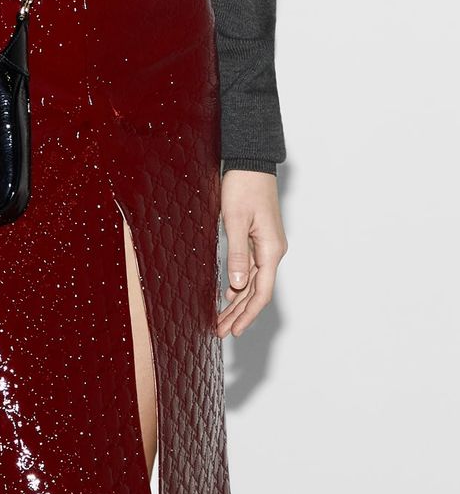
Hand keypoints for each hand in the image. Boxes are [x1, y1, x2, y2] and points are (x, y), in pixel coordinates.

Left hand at [217, 171, 287, 338]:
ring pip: (253, 281)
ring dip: (238, 301)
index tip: (233, 331)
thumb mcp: (235, 220)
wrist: (251, 161)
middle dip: (239, 314)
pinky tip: (229, 294)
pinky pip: (251, 268)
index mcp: (270, 249)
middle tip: (221, 331)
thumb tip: (238, 286)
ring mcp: (267, 245)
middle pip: (257, 291)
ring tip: (221, 320)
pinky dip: (239, 284)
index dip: (247, 314)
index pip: (261, 292)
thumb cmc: (244, 186)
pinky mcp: (259, 238)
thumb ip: (237, 254)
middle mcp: (272, 251)